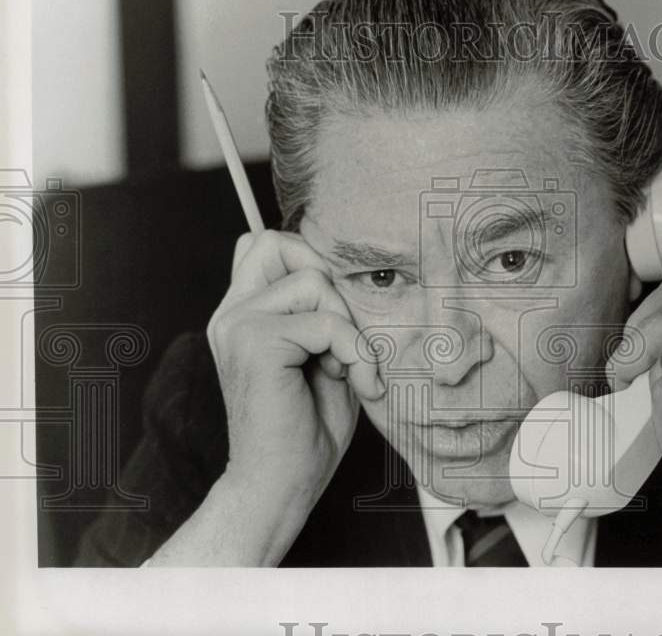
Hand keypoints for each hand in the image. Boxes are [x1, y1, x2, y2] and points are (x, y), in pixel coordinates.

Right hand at [207, 230, 380, 502]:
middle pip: (278, 242)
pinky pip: (327, 322)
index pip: (266, 245)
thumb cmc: (307, 430)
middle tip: (344, 335)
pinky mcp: (256, 344)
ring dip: (349, 326)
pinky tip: (359, 384)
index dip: (311, 263)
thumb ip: (325, 312)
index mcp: (243, 314)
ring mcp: (238, 326)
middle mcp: (232, 314)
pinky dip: (356, 351)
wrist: (280, 488)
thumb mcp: (325, 357)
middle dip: (327, 280)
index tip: (339, 318)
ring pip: (314, 281)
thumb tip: (348, 272)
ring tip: (350, 369)